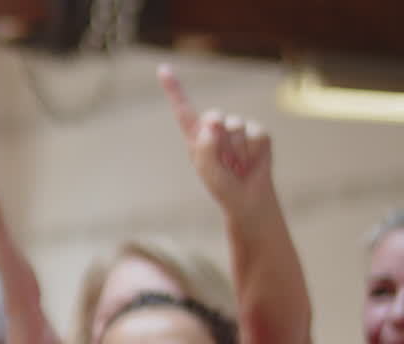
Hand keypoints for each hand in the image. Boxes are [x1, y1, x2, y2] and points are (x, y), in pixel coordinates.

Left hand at [159, 64, 277, 222]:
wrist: (248, 197)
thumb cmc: (222, 186)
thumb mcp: (207, 171)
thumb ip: (205, 146)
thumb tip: (214, 120)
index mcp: (196, 136)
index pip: (183, 109)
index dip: (173, 88)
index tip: (162, 68)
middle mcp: (215, 128)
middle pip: (214, 115)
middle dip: (219, 137)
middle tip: (224, 161)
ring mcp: (237, 129)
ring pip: (236, 125)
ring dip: (237, 151)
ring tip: (237, 165)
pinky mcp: (258, 134)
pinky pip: (256, 134)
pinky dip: (253, 151)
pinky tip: (250, 162)